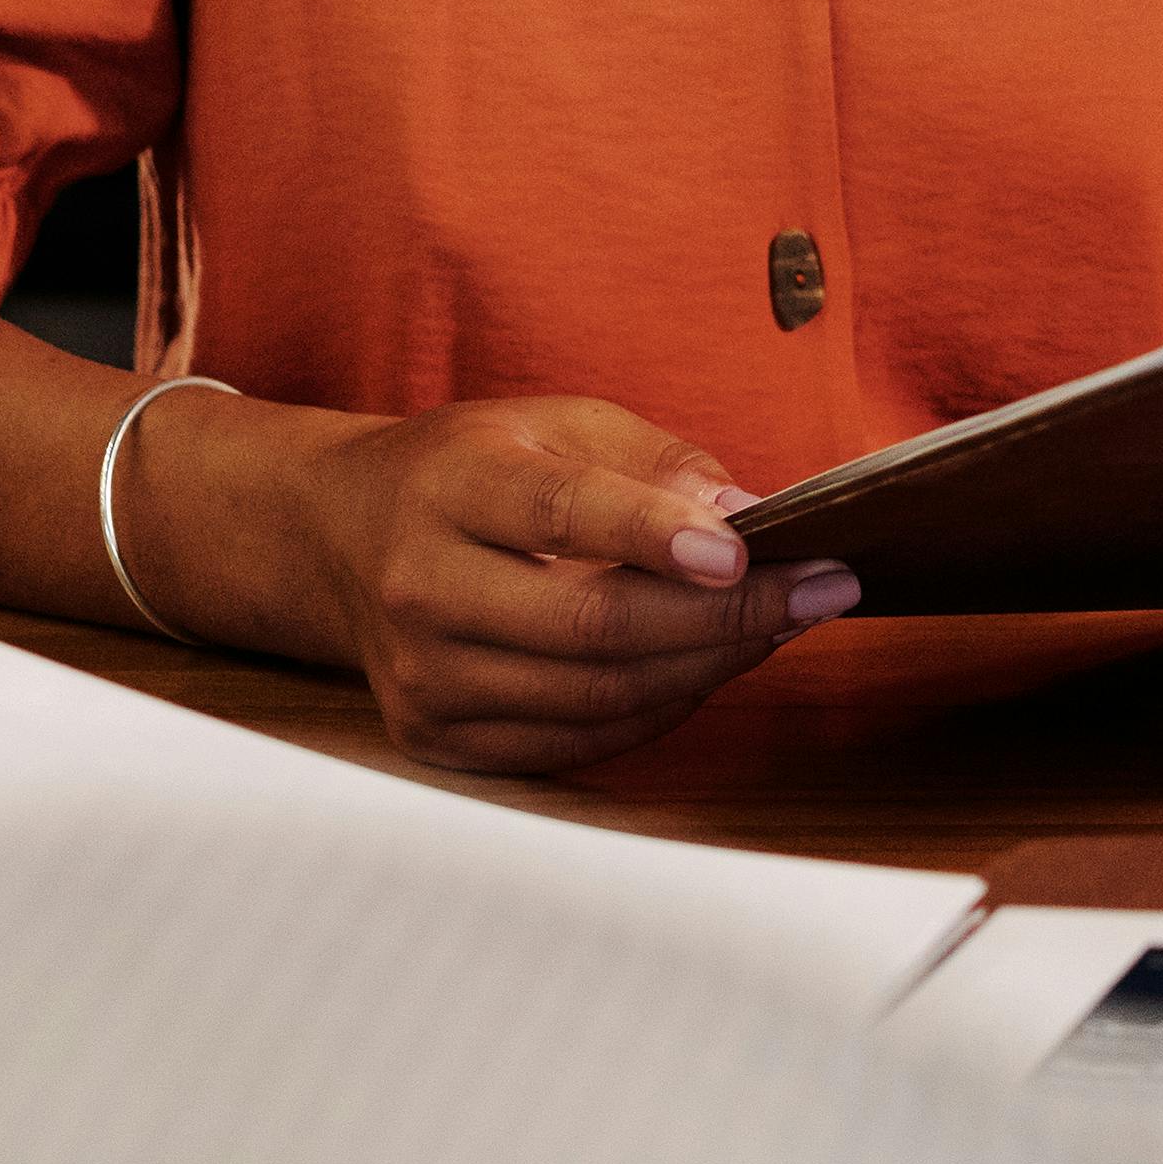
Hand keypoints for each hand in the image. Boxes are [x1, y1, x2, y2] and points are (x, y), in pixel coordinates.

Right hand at [282, 396, 853, 772]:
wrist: (341, 538)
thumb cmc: (470, 470)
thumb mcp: (556, 421)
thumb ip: (655, 462)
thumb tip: (746, 513)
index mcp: (449, 487)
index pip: (563, 514)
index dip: (658, 536)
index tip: (749, 549)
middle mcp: (421, 588)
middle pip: (592, 627)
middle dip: (725, 616)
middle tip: (821, 589)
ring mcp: (423, 678)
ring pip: (596, 697)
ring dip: (710, 665)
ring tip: (784, 622)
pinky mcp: (439, 739)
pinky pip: (578, 741)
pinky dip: (660, 707)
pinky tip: (711, 663)